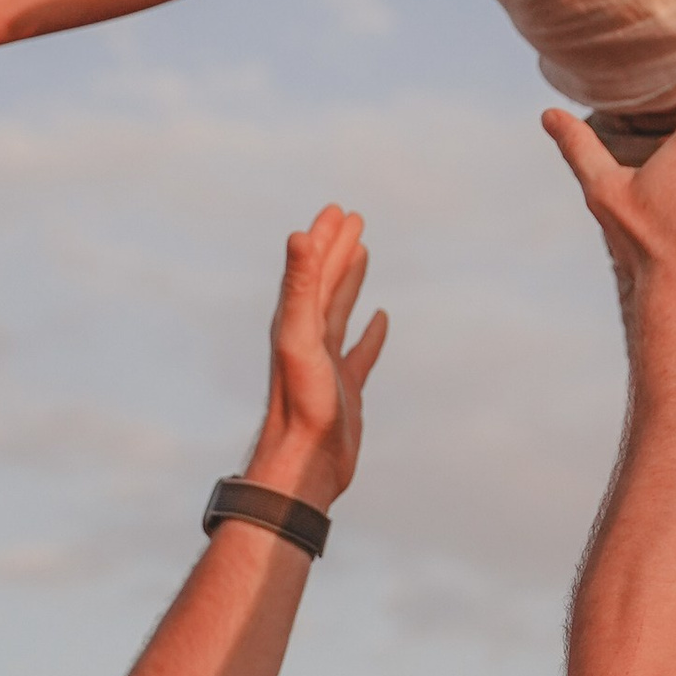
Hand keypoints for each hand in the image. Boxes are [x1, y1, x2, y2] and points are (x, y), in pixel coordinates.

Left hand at [242, 205, 388, 510]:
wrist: (304, 464)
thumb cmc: (300, 405)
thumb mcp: (299, 337)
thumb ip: (299, 287)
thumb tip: (299, 235)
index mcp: (294, 323)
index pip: (311, 270)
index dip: (324, 239)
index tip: (338, 211)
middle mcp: (308, 339)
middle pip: (324, 283)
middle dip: (336, 249)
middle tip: (351, 218)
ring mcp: (327, 364)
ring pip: (340, 311)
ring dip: (349, 281)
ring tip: (362, 253)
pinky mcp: (345, 389)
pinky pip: (360, 352)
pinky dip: (371, 333)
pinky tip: (380, 320)